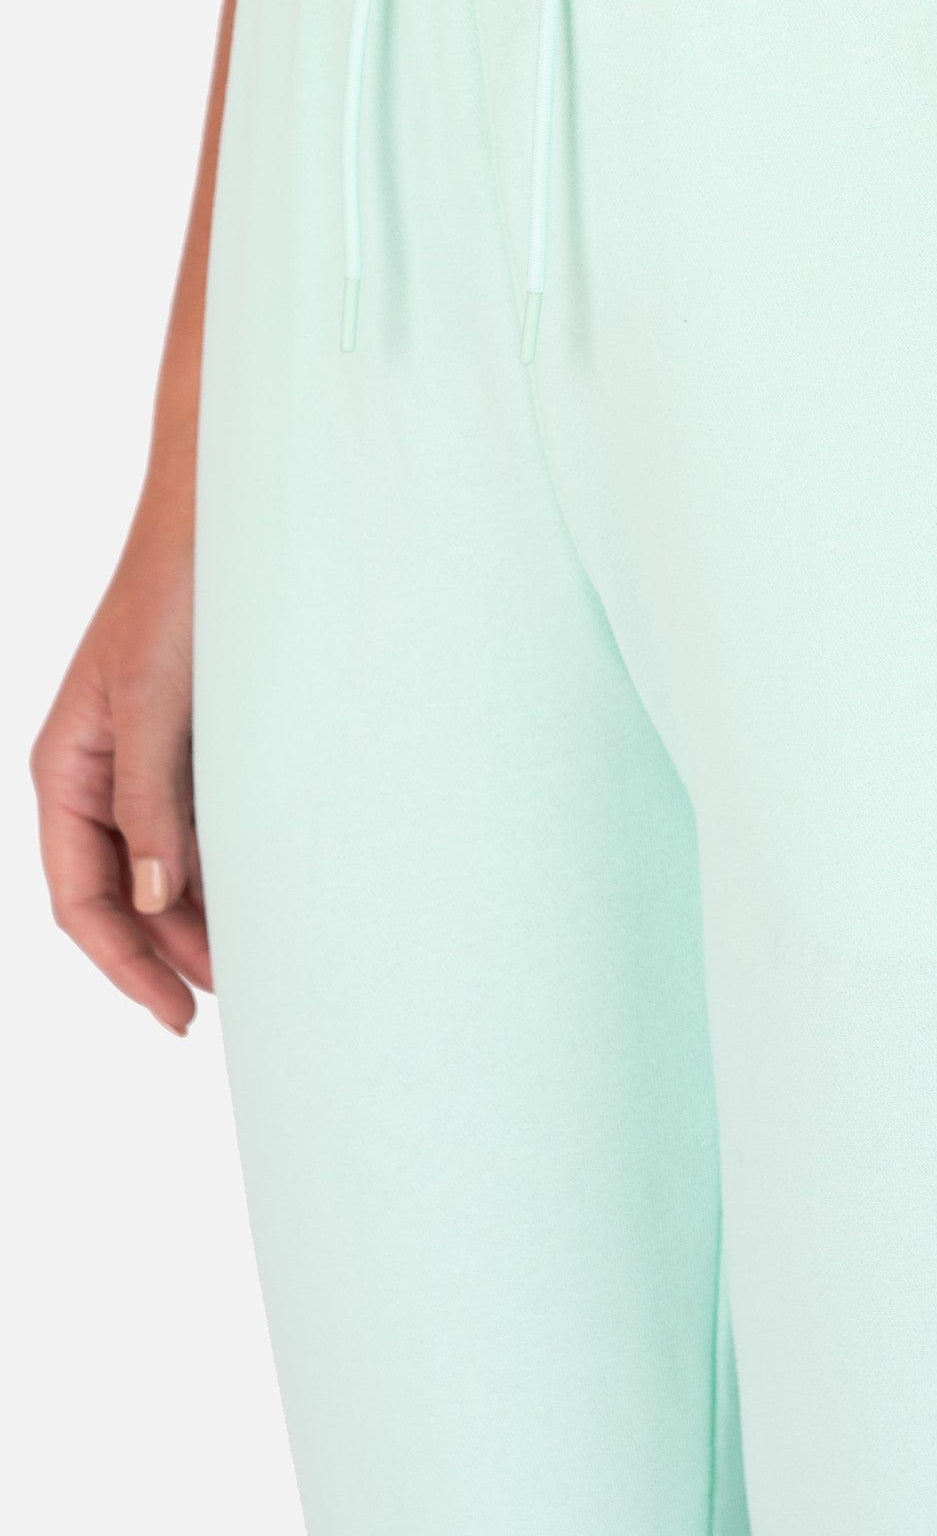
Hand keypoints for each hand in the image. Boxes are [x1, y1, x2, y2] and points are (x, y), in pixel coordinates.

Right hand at [32, 496, 209, 1034]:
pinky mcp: (198, 743)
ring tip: (259, 957)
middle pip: (126, 893)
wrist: (226, 521)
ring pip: (166, 863)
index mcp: (68, 769)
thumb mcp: (156, 704)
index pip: (82, 898)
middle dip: (171, 950)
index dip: (125, 964)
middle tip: (236, 996)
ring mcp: (151, 760)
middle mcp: (102, 773)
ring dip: (203, 912)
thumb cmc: (178, 596)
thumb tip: (155, 899)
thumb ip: (152, 801)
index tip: (178, 1014)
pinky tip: (269, 889)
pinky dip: (226, 863)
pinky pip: (201, 822)